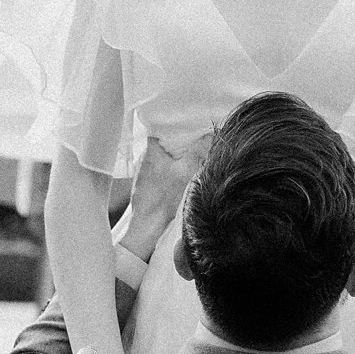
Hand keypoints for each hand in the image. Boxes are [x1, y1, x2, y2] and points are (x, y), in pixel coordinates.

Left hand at [121, 134, 195, 253]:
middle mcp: (144, 159)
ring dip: (178, 158)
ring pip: (165, 158)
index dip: (178, 126)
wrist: (148, 227)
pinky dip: (173, 171)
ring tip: (194, 158)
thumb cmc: (163, 200)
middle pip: (166, 143)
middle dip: (182, 142)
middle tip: (199, 141)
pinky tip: (183, 177)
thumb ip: (198, 151)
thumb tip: (210, 135)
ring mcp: (144, 174)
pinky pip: (163, 172)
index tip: (193, 125)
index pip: (163, 128)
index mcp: (150, 150)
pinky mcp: (147, 187)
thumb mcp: (187, 172)